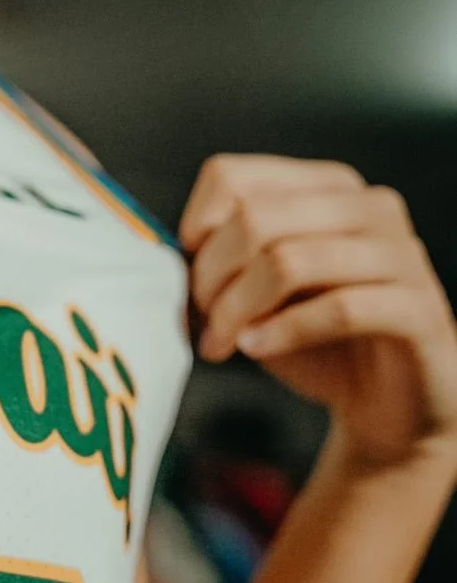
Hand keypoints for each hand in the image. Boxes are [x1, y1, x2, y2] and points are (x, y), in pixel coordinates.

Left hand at [180, 154, 456, 472]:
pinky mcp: (416, 308)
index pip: (231, 177)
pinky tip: (256, 349)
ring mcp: (399, 254)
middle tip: (201, 324)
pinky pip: (338, 308)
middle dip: (210, 279)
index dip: (194, 232)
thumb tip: (165, 260)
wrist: (388, 405)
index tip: (186, 280)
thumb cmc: (316, 344)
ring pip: (289, 261)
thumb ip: (222, 267)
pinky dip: (282, 333)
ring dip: (237, 311)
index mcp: (326, 188)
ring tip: (223, 345)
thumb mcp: (257, 296)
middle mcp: (368, 207)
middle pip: (254, 219)